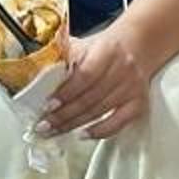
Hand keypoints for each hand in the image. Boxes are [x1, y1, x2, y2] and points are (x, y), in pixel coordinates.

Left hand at [42, 21, 165, 139]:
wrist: (139, 45)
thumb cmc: (107, 47)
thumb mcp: (87, 44)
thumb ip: (66, 56)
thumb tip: (39, 76)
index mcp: (107, 51)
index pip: (85, 76)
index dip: (65, 93)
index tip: (48, 105)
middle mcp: (123, 70)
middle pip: (90, 98)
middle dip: (63, 114)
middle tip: (43, 125)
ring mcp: (132, 88)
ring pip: (99, 111)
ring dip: (74, 124)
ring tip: (54, 131)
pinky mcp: (139, 103)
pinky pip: (119, 123)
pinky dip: (100, 131)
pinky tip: (83, 134)